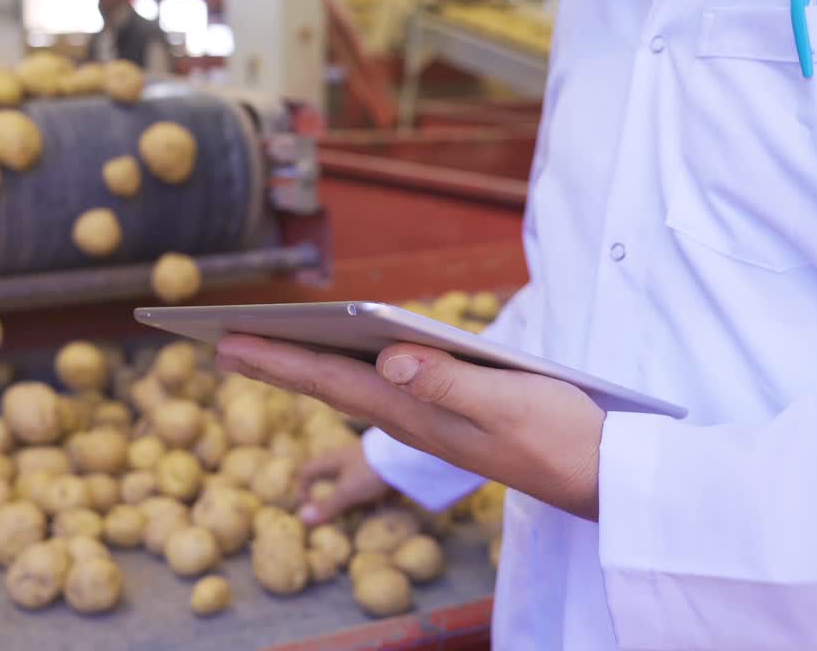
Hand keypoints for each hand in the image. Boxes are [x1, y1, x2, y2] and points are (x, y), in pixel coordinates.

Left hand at [217, 335, 604, 520]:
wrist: (598, 474)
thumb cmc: (560, 434)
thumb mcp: (508, 401)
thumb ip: (449, 380)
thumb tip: (387, 357)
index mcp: (413, 412)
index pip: (329, 380)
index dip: (276, 360)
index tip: (226, 343)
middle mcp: (408, 417)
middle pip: (326, 383)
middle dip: (272, 361)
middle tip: (219, 342)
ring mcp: (423, 419)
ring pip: (348, 386)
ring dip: (301, 366)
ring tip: (262, 349)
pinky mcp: (443, 416)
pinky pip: (377, 390)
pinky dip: (343, 370)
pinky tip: (338, 361)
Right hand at [296, 444, 389, 525]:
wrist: (407, 453)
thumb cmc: (370, 469)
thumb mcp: (347, 491)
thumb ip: (327, 506)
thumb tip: (302, 519)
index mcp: (331, 462)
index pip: (307, 472)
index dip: (302, 490)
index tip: (307, 509)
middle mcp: (346, 461)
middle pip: (332, 481)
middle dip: (332, 501)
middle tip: (336, 519)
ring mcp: (366, 465)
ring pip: (354, 486)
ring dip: (356, 503)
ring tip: (363, 517)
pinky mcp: (385, 470)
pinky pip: (376, 487)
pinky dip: (377, 500)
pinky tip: (386, 509)